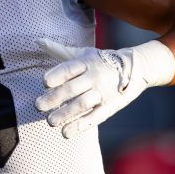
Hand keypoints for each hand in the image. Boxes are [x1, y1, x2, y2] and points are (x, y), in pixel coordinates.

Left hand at [33, 37, 174, 140]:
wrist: (136, 66)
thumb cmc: (101, 60)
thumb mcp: (84, 52)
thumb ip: (60, 50)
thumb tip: (38, 41)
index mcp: (86, 62)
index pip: (69, 69)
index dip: (56, 75)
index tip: (44, 83)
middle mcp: (95, 77)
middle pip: (72, 88)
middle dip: (54, 98)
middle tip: (38, 106)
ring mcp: (103, 93)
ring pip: (82, 104)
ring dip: (65, 114)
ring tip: (50, 122)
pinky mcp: (110, 107)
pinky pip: (94, 118)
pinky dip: (80, 126)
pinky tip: (65, 133)